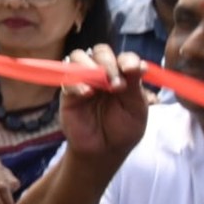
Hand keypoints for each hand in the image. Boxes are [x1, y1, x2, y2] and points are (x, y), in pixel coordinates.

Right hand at [60, 45, 147, 169]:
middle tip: (117, 85)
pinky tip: (87, 94)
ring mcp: (83, 81)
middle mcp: (102, 74)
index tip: (133, 70)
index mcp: (122, 75)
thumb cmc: (123, 129)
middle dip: (109, 63)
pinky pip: (66, 78)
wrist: (104, 151)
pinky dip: (76, 82)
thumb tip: (137, 64)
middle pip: (100, 51)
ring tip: (100, 87)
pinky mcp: (67, 93)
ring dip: (90, 67)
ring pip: (78, 57)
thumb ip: (135, 85)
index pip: (123, 57)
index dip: (128, 59)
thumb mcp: (136, 108)